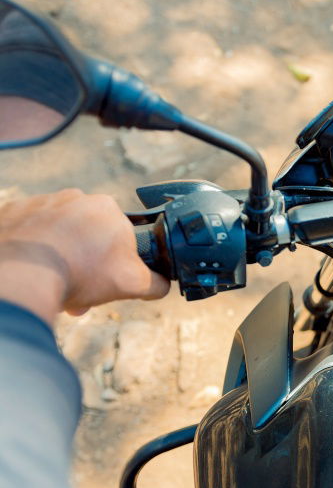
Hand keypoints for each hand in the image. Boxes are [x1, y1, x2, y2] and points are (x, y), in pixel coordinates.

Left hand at [0, 189, 169, 324]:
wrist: (22, 273)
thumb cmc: (80, 273)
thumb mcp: (133, 283)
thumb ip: (156, 283)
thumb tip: (163, 284)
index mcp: (108, 208)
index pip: (118, 234)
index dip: (115, 261)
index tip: (106, 280)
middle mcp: (75, 197)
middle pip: (86, 234)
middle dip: (84, 261)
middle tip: (78, 289)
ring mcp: (41, 202)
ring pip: (56, 232)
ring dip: (57, 255)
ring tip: (52, 283)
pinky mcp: (12, 211)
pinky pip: (26, 231)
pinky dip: (30, 249)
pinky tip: (31, 269)